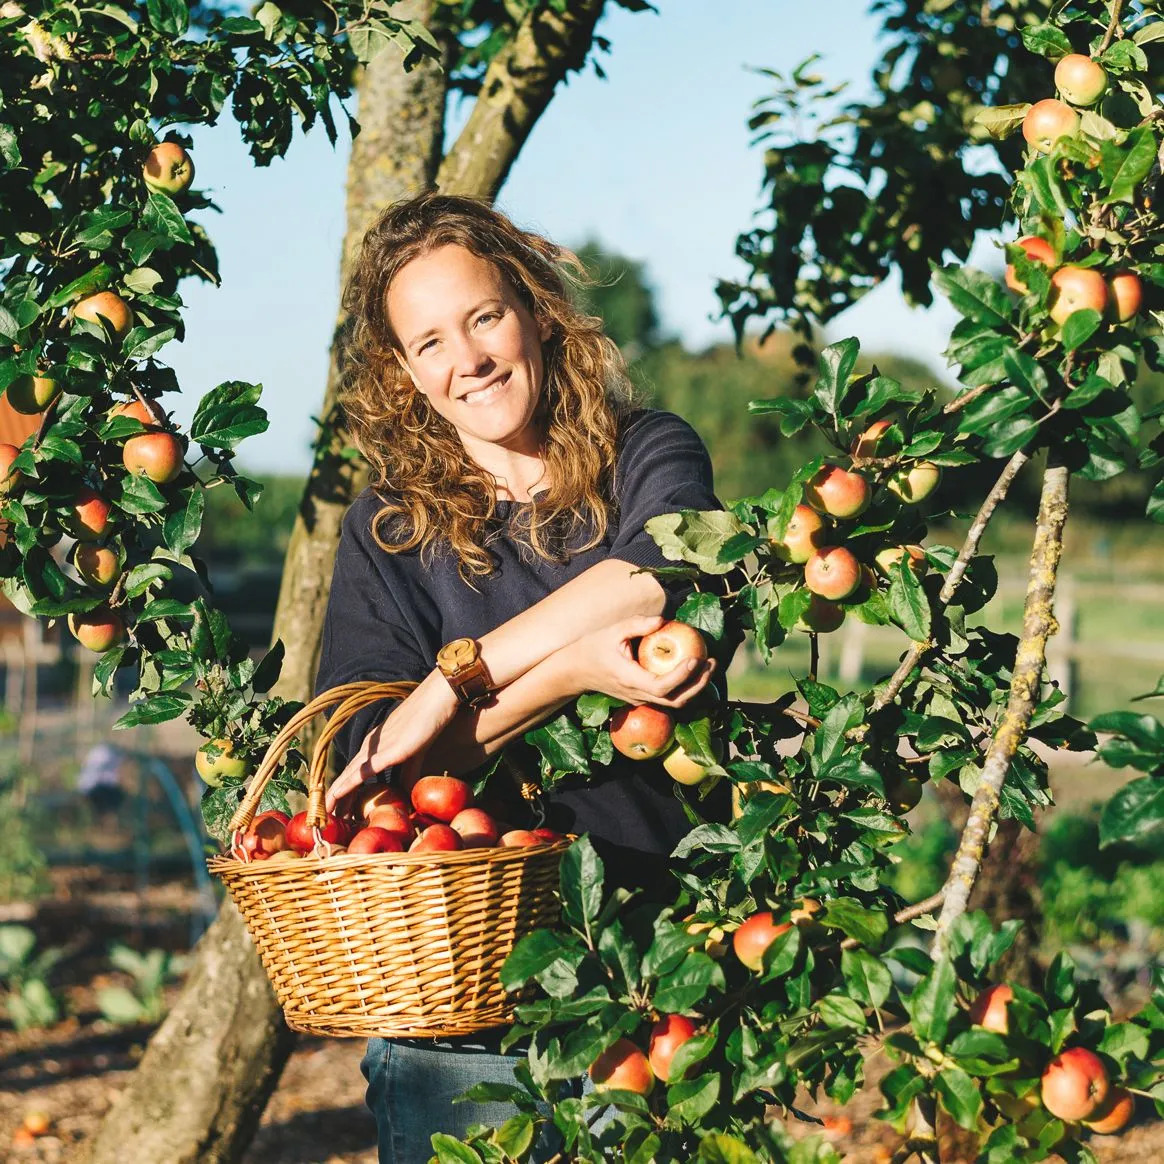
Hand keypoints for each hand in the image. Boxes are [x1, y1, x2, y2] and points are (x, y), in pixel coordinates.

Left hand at [325, 669, 458, 811]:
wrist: (436, 701)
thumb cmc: (427, 723)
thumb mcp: (414, 755)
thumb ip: (408, 774)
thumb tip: (406, 795)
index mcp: (374, 747)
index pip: (355, 774)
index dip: (346, 793)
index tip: (340, 812)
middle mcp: (369, 748)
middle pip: (347, 778)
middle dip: (338, 801)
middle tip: (329, 821)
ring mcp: (376, 749)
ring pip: (349, 777)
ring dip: (336, 797)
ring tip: (326, 816)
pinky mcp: (387, 752)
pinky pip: (362, 772)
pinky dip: (347, 785)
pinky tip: (336, 796)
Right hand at [567, 614, 715, 708]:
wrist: (574, 671)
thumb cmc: (592, 648)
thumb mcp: (613, 631)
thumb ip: (638, 624)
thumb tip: (664, 620)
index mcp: (629, 680)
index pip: (661, 687)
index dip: (681, 677)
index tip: (695, 659)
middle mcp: (637, 695)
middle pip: (675, 700)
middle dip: (698, 684)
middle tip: (711, 662)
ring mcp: (639, 700)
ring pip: (674, 702)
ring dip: (694, 687)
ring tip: (708, 665)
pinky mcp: (642, 697)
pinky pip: (668, 696)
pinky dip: (684, 685)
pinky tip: (693, 667)